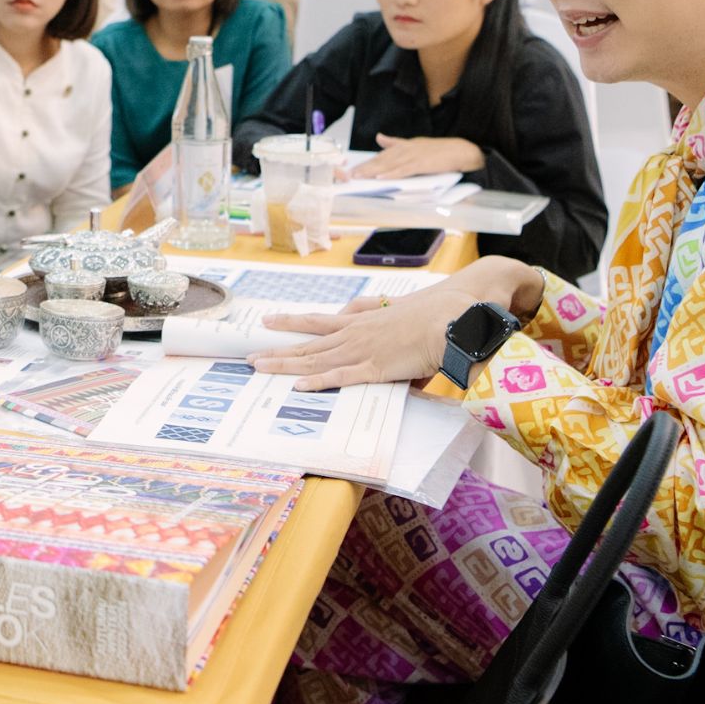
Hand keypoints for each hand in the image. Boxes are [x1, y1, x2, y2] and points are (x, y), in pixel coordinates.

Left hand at [251, 275, 488, 391]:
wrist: (453, 319)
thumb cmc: (436, 317)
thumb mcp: (405, 320)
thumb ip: (390, 334)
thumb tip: (386, 352)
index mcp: (362, 320)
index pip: (319, 321)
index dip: (293, 322)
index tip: (270, 321)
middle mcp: (355, 332)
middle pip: (308, 341)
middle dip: (278, 348)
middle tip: (251, 354)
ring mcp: (363, 349)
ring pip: (315, 358)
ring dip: (285, 364)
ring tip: (259, 367)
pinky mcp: (376, 367)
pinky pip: (342, 376)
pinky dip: (319, 381)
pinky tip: (298, 386)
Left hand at [355, 134, 484, 178]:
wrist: (461, 151)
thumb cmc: (440, 151)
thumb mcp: (416, 144)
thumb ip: (396, 142)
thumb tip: (379, 138)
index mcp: (405, 145)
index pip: (383, 154)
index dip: (368, 162)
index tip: (355, 168)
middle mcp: (407, 149)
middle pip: (382, 159)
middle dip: (366, 167)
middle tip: (350, 174)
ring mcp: (414, 156)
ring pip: (389, 164)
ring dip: (373, 171)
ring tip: (360, 176)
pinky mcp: (422, 164)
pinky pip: (403, 170)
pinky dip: (392, 174)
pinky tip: (381, 177)